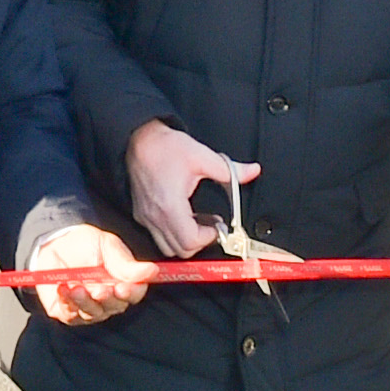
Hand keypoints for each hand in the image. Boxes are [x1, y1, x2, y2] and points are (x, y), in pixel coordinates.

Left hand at [30, 222, 154, 325]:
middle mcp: (108, 299)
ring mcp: (88, 308)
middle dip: (107, 299)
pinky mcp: (68, 312)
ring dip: (86, 302)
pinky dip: (68, 302)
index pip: (134, 293)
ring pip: (93, 313)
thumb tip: (153, 270)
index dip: (131, 293)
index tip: (123, 288)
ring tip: (76, 288)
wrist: (52, 243)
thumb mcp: (107, 246)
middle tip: (99, 289)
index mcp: (122, 281)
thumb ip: (126, 263)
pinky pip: (71, 315)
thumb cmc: (84, 243)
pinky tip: (63, 288)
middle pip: (115, 307)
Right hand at [124, 119, 254, 256]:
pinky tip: (185, 217)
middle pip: (179, 250)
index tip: (218, 226)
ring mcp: (146, 218)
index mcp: (170, 205)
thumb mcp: (202, 156)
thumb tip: (251, 171)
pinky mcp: (141, 215)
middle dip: (200, 242)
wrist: (138, 139)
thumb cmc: (164, 147)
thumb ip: (230, 170)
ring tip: (199, 222)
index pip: (190, 241)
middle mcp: (155, 216)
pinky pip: (159, 237)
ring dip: (186, 240)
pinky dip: (175, 234)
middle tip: (212, 226)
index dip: (208, 238)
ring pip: (167, 248)